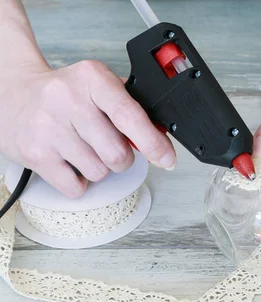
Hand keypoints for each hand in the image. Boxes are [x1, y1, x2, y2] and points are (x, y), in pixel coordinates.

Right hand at [0, 60, 175, 197]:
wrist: (12, 94)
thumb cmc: (64, 94)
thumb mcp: (99, 88)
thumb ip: (132, 109)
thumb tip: (162, 139)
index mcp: (92, 78)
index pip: (130, 115)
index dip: (154, 143)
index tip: (167, 159)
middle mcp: (68, 99)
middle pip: (118, 153)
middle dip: (122, 158)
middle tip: (109, 147)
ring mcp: (49, 127)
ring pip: (99, 172)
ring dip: (100, 168)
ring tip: (84, 149)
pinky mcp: (35, 154)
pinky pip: (76, 187)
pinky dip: (80, 182)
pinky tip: (70, 161)